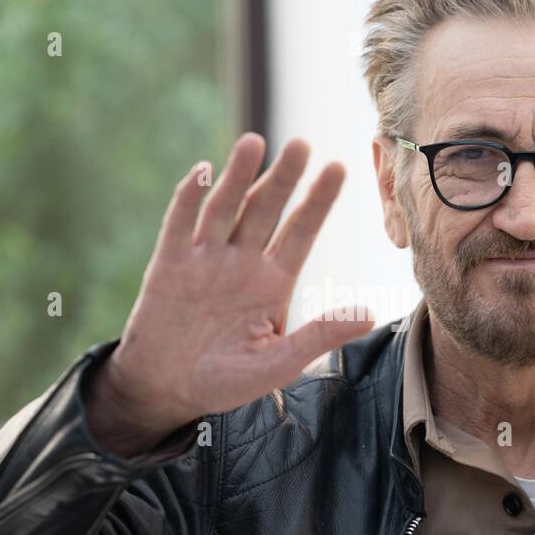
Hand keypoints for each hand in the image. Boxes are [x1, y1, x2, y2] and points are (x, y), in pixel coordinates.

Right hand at [86, 133, 373, 455]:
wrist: (167, 392)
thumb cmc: (226, 380)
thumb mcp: (279, 363)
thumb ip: (319, 335)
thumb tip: (367, 314)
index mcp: (272, 282)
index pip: (300, 233)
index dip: (317, 201)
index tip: (338, 168)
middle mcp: (241, 262)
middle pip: (266, 210)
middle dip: (282, 177)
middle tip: (301, 144)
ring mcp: (204, 259)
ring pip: (225, 208)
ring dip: (238, 176)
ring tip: (254, 142)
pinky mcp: (168, 264)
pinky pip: (180, 224)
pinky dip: (190, 197)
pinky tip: (203, 172)